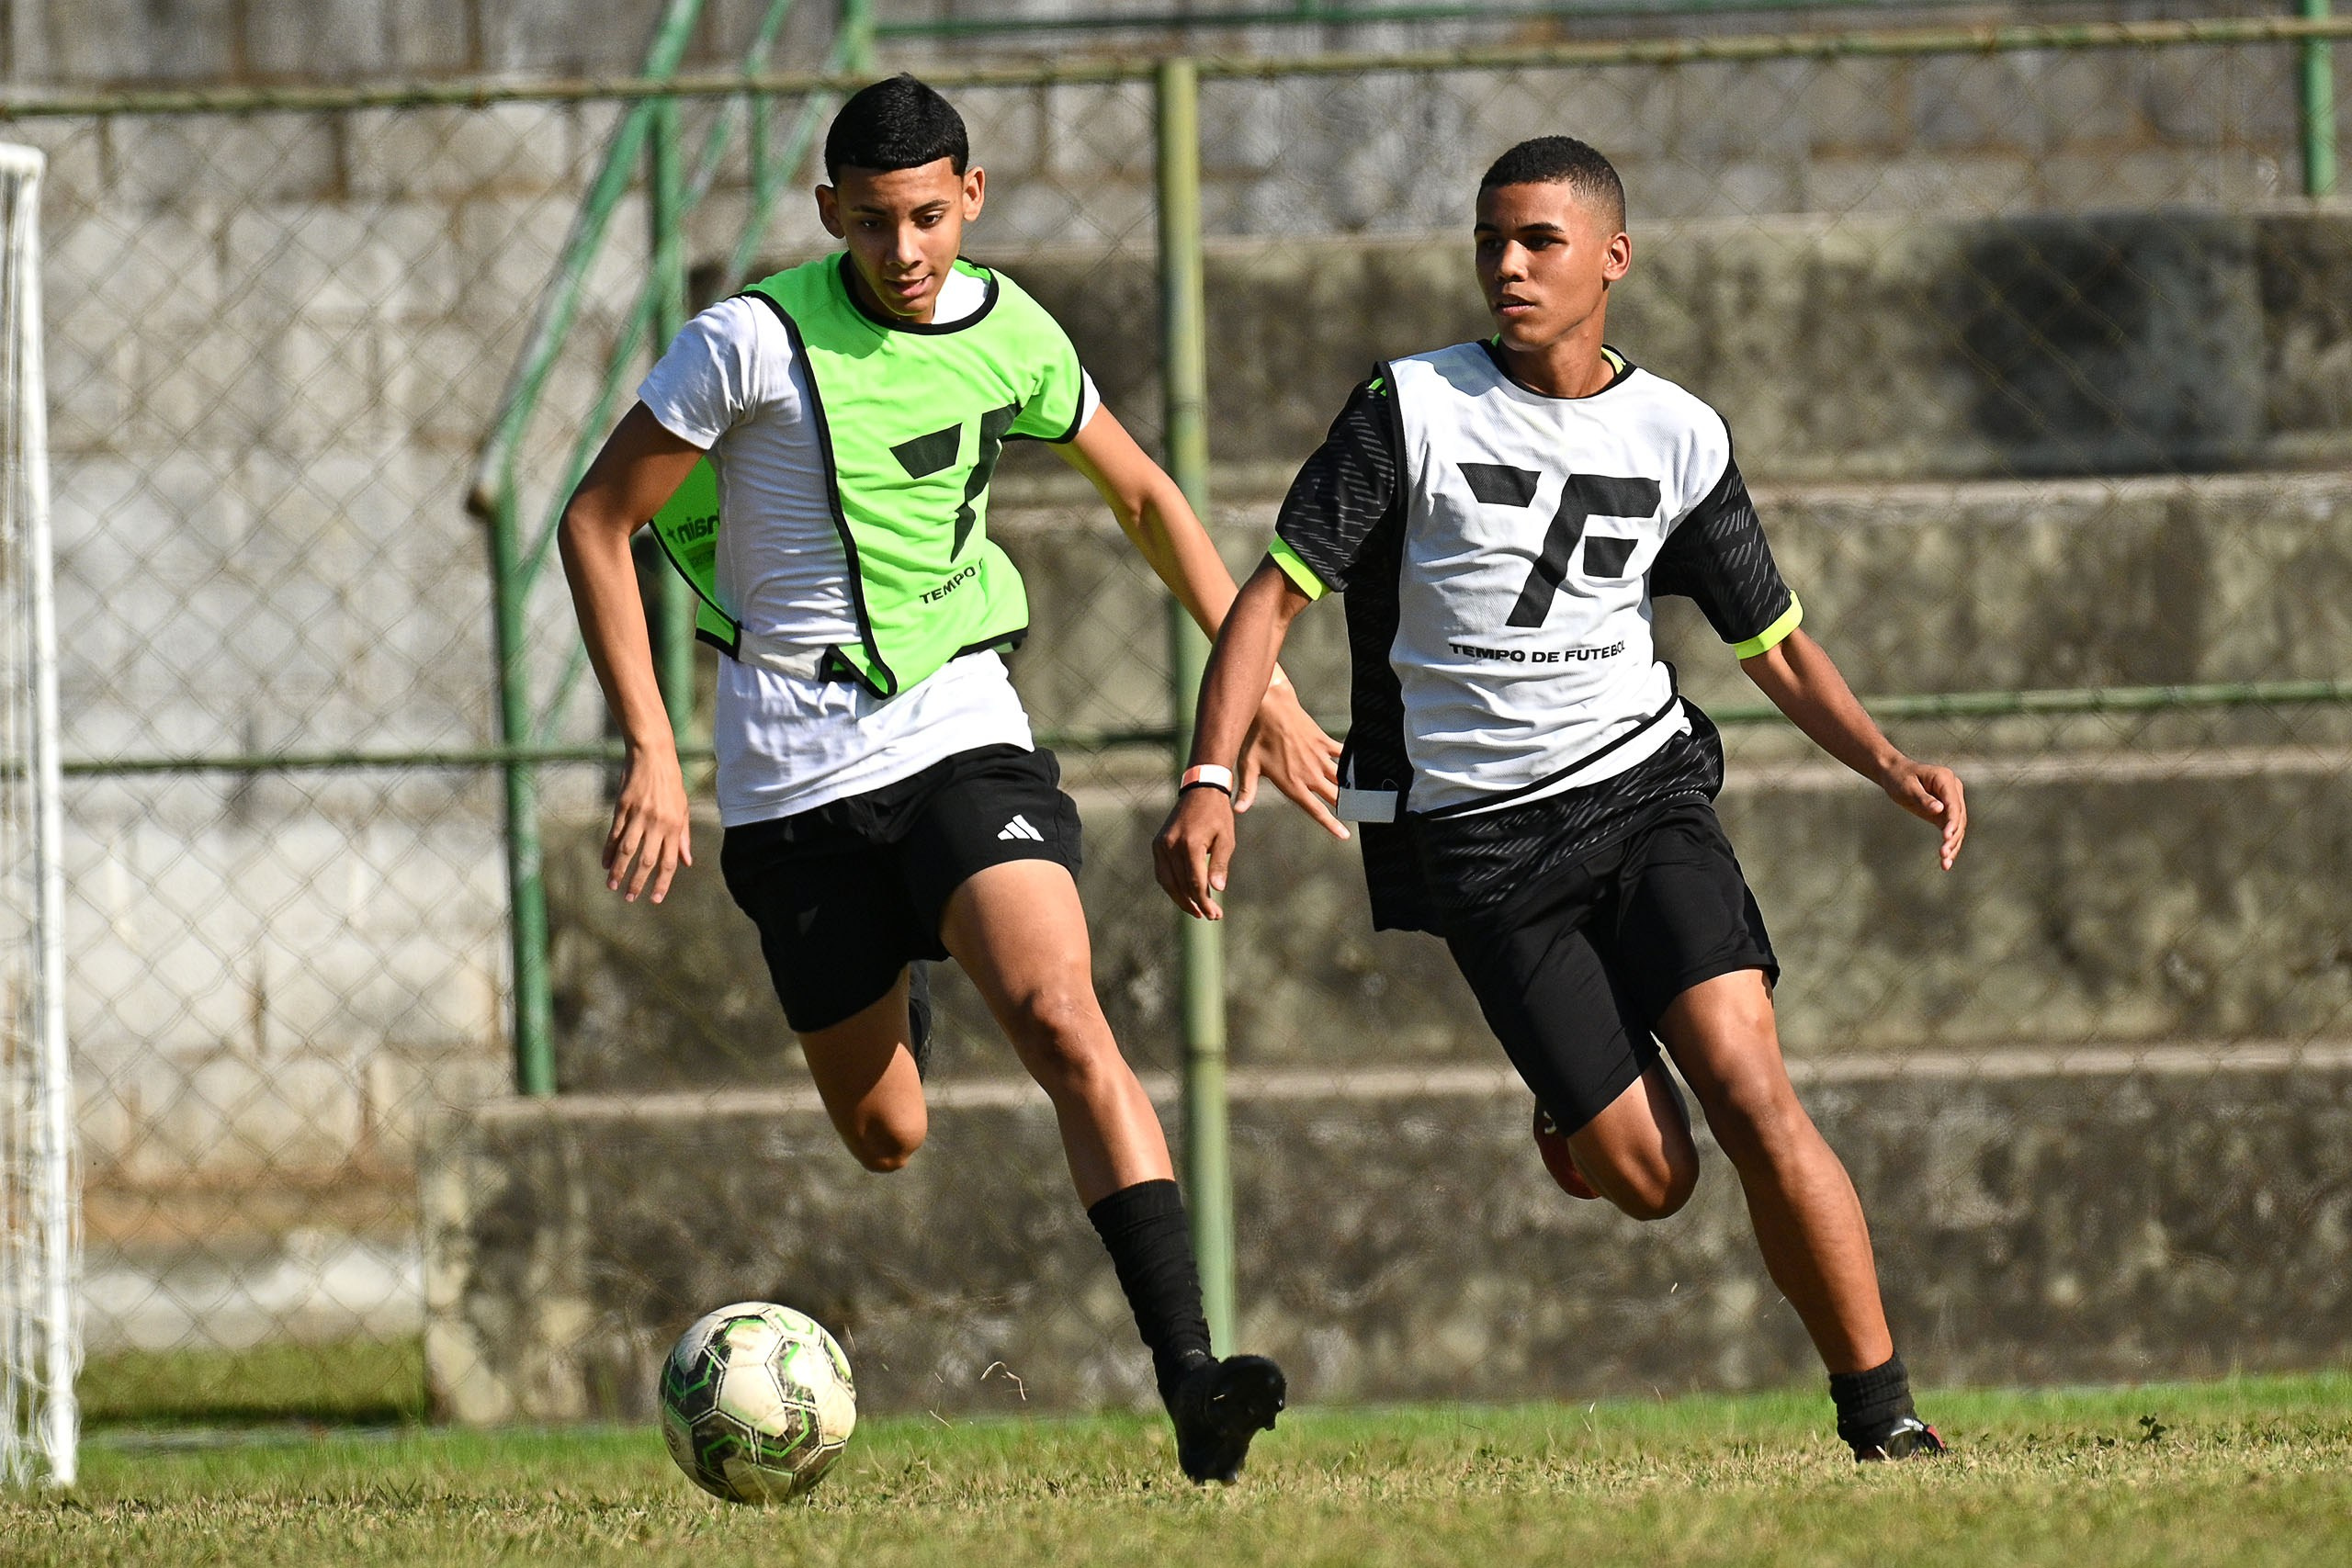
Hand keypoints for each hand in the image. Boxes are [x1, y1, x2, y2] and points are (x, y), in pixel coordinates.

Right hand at [604, 740, 692, 901]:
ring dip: (619, 870)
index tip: (655, 899)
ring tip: (613, 886)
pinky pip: (614, 834)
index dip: (662, 882)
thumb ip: (683, 837)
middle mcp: (656, 823)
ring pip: (627, 850)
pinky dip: (609, 850)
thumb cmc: (671, 783)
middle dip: (638, 882)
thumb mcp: (683, 808)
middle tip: (630, 898)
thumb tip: (686, 862)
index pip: (668, 861)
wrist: (652, 755)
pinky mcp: (622, 808)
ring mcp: (638, 816)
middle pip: (646, 860)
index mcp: (673, 825)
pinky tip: (605, 864)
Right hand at [1154, 785, 1238, 919]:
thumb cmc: (1218, 815)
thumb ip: (1220, 864)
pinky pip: (1162, 872)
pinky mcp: (1157, 844)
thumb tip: (1217, 890)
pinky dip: (1172, 886)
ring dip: (1181, 899)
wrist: (1200, 790)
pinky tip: (1184, 894)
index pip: (1195, 883)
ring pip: (1167, 882)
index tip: (1215, 915)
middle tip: (1210, 916)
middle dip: (1195, 904)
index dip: (1205, 902)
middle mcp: (1170, 845)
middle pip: (1180, 885)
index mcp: (1190, 844)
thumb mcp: (1226, 839)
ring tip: (1197, 910)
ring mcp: (1160, 844)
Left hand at [1239, 678, 1347, 839]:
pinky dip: (1351, 760)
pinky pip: (1342, 754)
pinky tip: (1360, 765)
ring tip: (1364, 797)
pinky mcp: (1323, 742)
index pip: (1316, 810)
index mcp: (1293, 784)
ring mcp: (1319, 758)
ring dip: (1352, 788)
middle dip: (1348, 808)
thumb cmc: (1256, 737)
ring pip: (1342, 778)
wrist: (1270, 707)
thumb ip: (1247, 790)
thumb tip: (1238, 810)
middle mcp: (1310, 774)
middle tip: (1360, 816)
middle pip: (1335, 797)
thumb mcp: (1248, 766)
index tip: (1345, 836)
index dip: (1331, 824)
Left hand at [1879, 756, 1966, 870]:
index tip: (1947, 837)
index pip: (1954, 804)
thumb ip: (1923, 798)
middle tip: (1944, 854)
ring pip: (1958, 827)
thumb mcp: (1907, 787)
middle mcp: (1953, 790)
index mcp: (1946, 779)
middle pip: (1959, 817)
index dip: (1952, 821)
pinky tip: (1945, 862)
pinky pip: (1950, 830)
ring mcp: (1951, 802)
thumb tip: (1940, 810)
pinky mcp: (1945, 813)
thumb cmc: (1899, 778)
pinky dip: (1949, 845)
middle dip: (1953, 837)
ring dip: (1953, 845)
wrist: (1894, 774)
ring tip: (1945, 863)